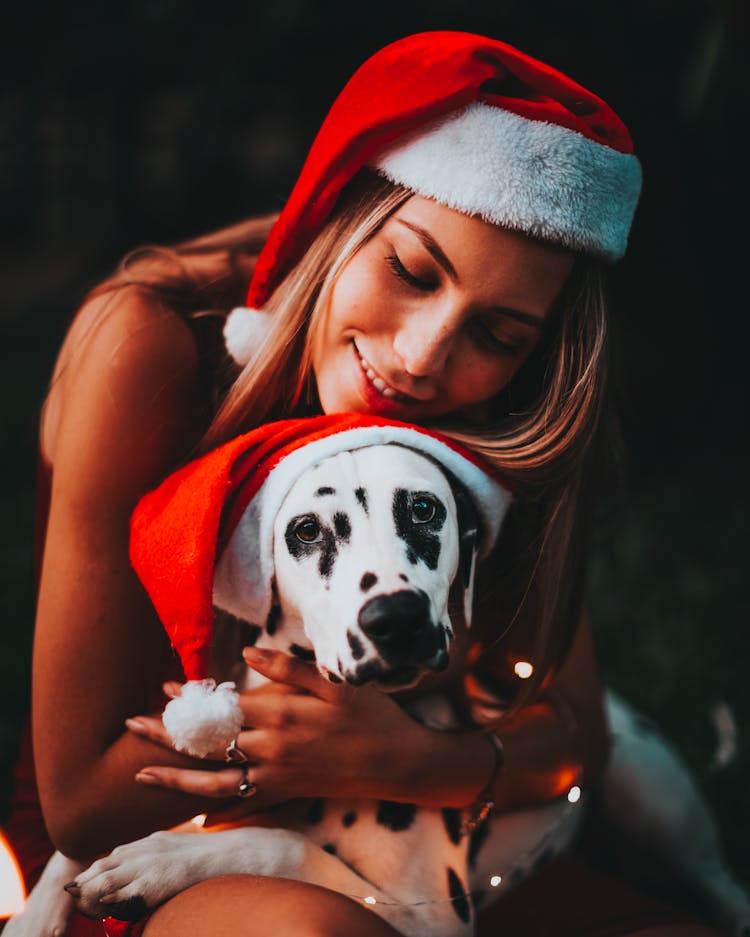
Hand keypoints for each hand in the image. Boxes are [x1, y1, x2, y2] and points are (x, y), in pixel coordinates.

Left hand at [126, 647, 433, 807]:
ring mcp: (277, 774)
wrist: (398, 763)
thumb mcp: (336, 682)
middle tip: (133, 723)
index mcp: (282, 712)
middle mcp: (272, 746)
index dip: (192, 697)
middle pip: (209, 740)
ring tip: (142, 772)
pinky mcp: (286, 792)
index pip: (224, 704)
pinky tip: (193, 806)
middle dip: (168, 733)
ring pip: (215, 778)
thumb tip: (249, 651)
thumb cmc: (370, 715)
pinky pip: (242, 800)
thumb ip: (290, 668)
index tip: (165, 688)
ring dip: (176, 775)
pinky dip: (214, 804)